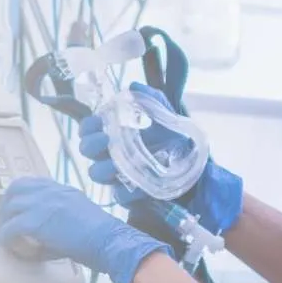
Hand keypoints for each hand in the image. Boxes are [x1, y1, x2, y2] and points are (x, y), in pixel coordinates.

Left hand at [0, 177, 171, 282]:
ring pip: (11, 205)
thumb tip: (40, 238)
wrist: (109, 240)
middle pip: (17, 187)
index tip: (17, 210)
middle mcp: (51, 191)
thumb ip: (59, 220)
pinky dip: (8, 237)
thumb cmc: (101, 237)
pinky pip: (11, 228)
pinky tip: (12, 247)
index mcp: (62, 190)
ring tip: (8, 237)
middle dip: (7, 205)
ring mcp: (43, 203)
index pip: (34, 183)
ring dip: (6, 221)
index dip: (21, 196)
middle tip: (7, 223)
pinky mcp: (36, 220)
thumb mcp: (78, 218)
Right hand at [77, 82, 243, 235]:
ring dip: (104, 168)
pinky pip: (120, 196)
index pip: (88, 129)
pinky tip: (139, 184)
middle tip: (107, 140)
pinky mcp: (130, 196)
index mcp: (114, 134)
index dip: (88, 125)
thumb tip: (133, 86)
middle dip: (92, 144)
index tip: (100, 121)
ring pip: (97, 174)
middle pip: (86, 150)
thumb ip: (151, 99)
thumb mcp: (165, 115)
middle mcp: (111, 154)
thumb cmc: (175, 138)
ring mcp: (118, 176)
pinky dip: (126, 191)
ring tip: (119, 164)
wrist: (195, 165)